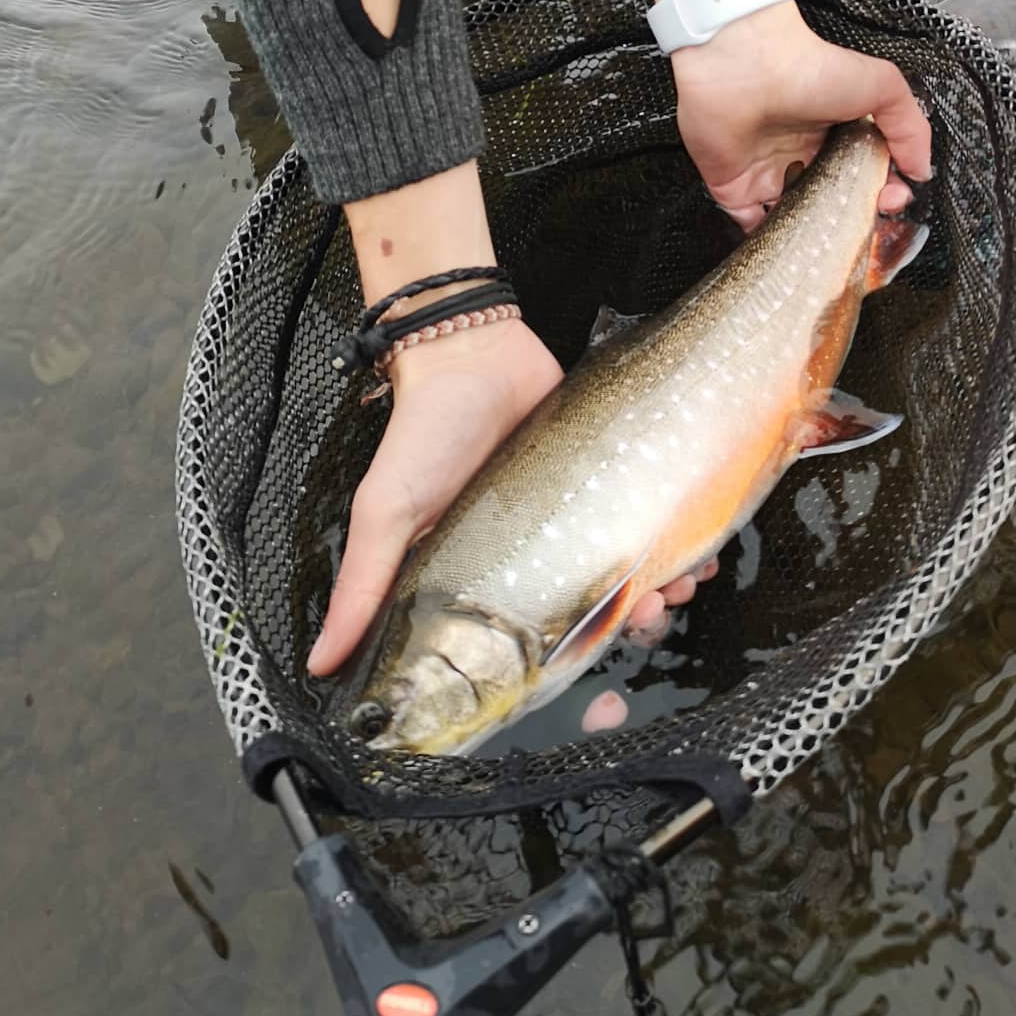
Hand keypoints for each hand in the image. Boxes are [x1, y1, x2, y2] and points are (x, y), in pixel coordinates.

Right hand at [307, 313, 721, 690]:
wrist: (473, 347)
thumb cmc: (424, 432)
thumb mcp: (386, 512)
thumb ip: (363, 588)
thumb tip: (319, 667)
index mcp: (483, 583)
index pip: (530, 645)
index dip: (565, 662)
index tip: (596, 664)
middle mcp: (534, 558)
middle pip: (595, 614)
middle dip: (631, 626)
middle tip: (650, 617)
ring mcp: (576, 519)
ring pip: (634, 574)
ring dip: (667, 591)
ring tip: (682, 584)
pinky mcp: (608, 479)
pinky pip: (652, 520)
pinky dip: (680, 542)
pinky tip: (695, 550)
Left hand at [619, 0, 930, 231]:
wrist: (743, 66)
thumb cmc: (810, 67)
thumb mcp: (882, 85)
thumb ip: (910, 128)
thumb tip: (921, 170)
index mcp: (836, 130)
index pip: (865, 172)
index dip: (883, 191)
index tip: (894, 200)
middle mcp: (804, 152)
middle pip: (833, 199)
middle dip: (854, 218)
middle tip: (867, 222)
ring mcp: (768, 172)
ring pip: (796, 217)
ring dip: (815, 235)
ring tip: (832, 244)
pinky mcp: (734, 188)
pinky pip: (752, 225)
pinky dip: (770, 239)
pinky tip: (793, 245)